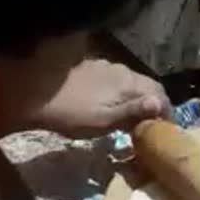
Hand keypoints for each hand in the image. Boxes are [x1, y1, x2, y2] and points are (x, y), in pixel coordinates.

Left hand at [32, 59, 171, 137]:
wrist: (34, 93)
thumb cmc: (72, 113)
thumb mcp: (105, 119)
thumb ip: (134, 111)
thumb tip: (162, 105)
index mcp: (129, 83)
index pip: (160, 94)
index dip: (166, 112)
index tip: (164, 131)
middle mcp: (122, 71)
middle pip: (148, 87)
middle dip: (153, 106)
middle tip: (150, 128)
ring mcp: (107, 68)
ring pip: (132, 84)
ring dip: (137, 100)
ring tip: (133, 121)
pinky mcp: (93, 70)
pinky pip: (117, 83)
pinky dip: (122, 96)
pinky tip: (112, 108)